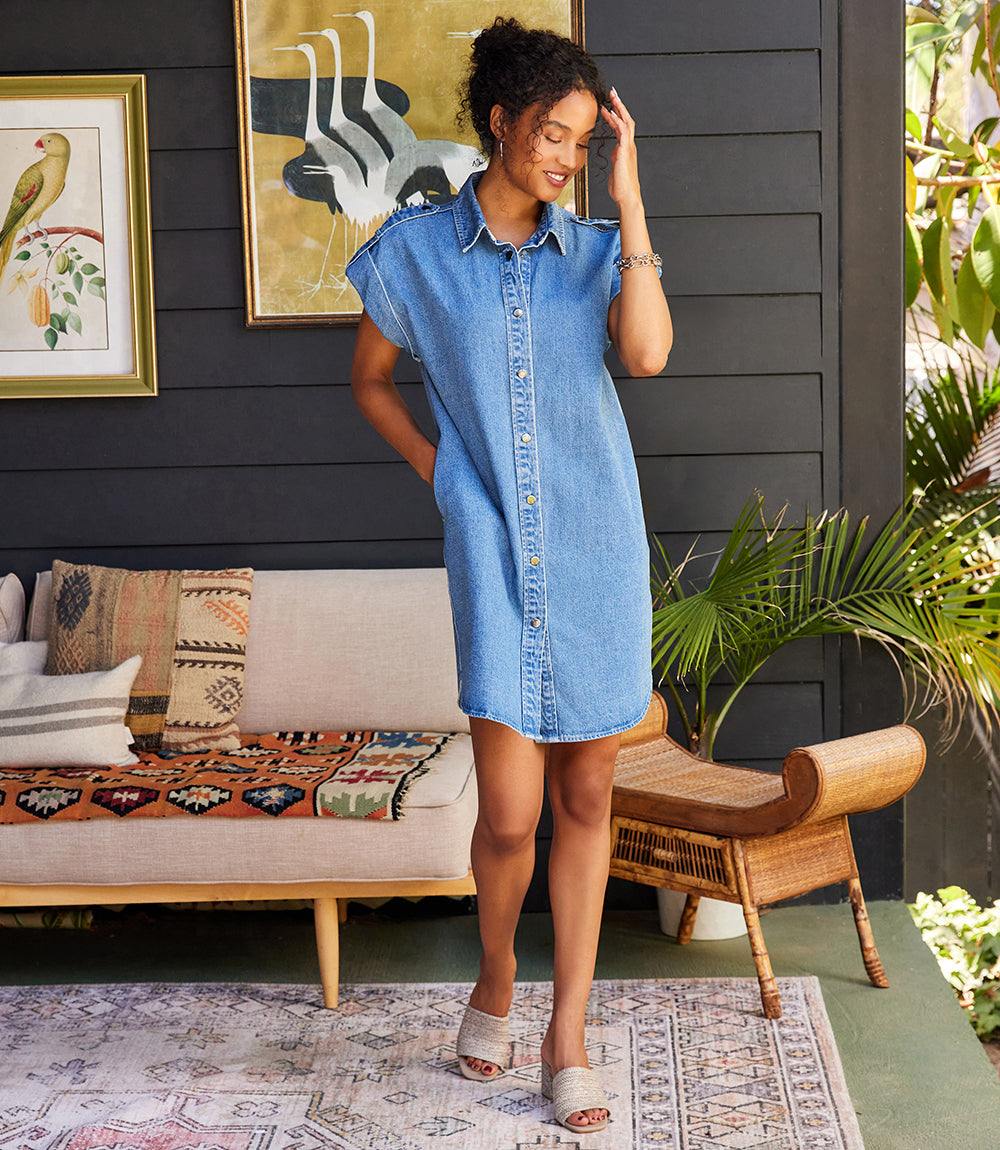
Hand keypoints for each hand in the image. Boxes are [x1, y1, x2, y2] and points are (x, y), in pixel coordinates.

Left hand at [600, 86, 641, 208]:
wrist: (627, 198)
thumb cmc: (621, 188)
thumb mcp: (616, 168)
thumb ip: (615, 158)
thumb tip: (614, 152)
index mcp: (626, 149)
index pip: (622, 126)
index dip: (615, 115)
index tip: (608, 105)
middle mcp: (629, 146)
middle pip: (626, 119)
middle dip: (619, 105)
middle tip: (612, 92)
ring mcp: (628, 148)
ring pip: (625, 122)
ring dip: (618, 108)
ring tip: (611, 96)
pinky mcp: (624, 152)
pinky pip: (622, 132)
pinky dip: (616, 120)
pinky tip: (610, 112)